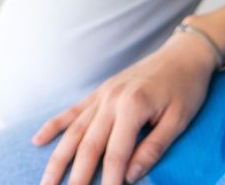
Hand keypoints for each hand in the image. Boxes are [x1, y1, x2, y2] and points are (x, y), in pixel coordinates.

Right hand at [32, 29, 216, 184]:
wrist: (184, 53)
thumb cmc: (186, 87)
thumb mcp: (179, 120)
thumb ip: (154, 148)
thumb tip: (132, 175)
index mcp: (133, 106)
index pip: (116, 154)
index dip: (109, 180)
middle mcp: (112, 100)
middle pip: (88, 145)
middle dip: (75, 176)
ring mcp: (103, 94)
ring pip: (75, 131)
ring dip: (58, 158)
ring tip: (46, 181)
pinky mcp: (100, 91)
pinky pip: (73, 110)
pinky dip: (54, 126)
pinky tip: (38, 140)